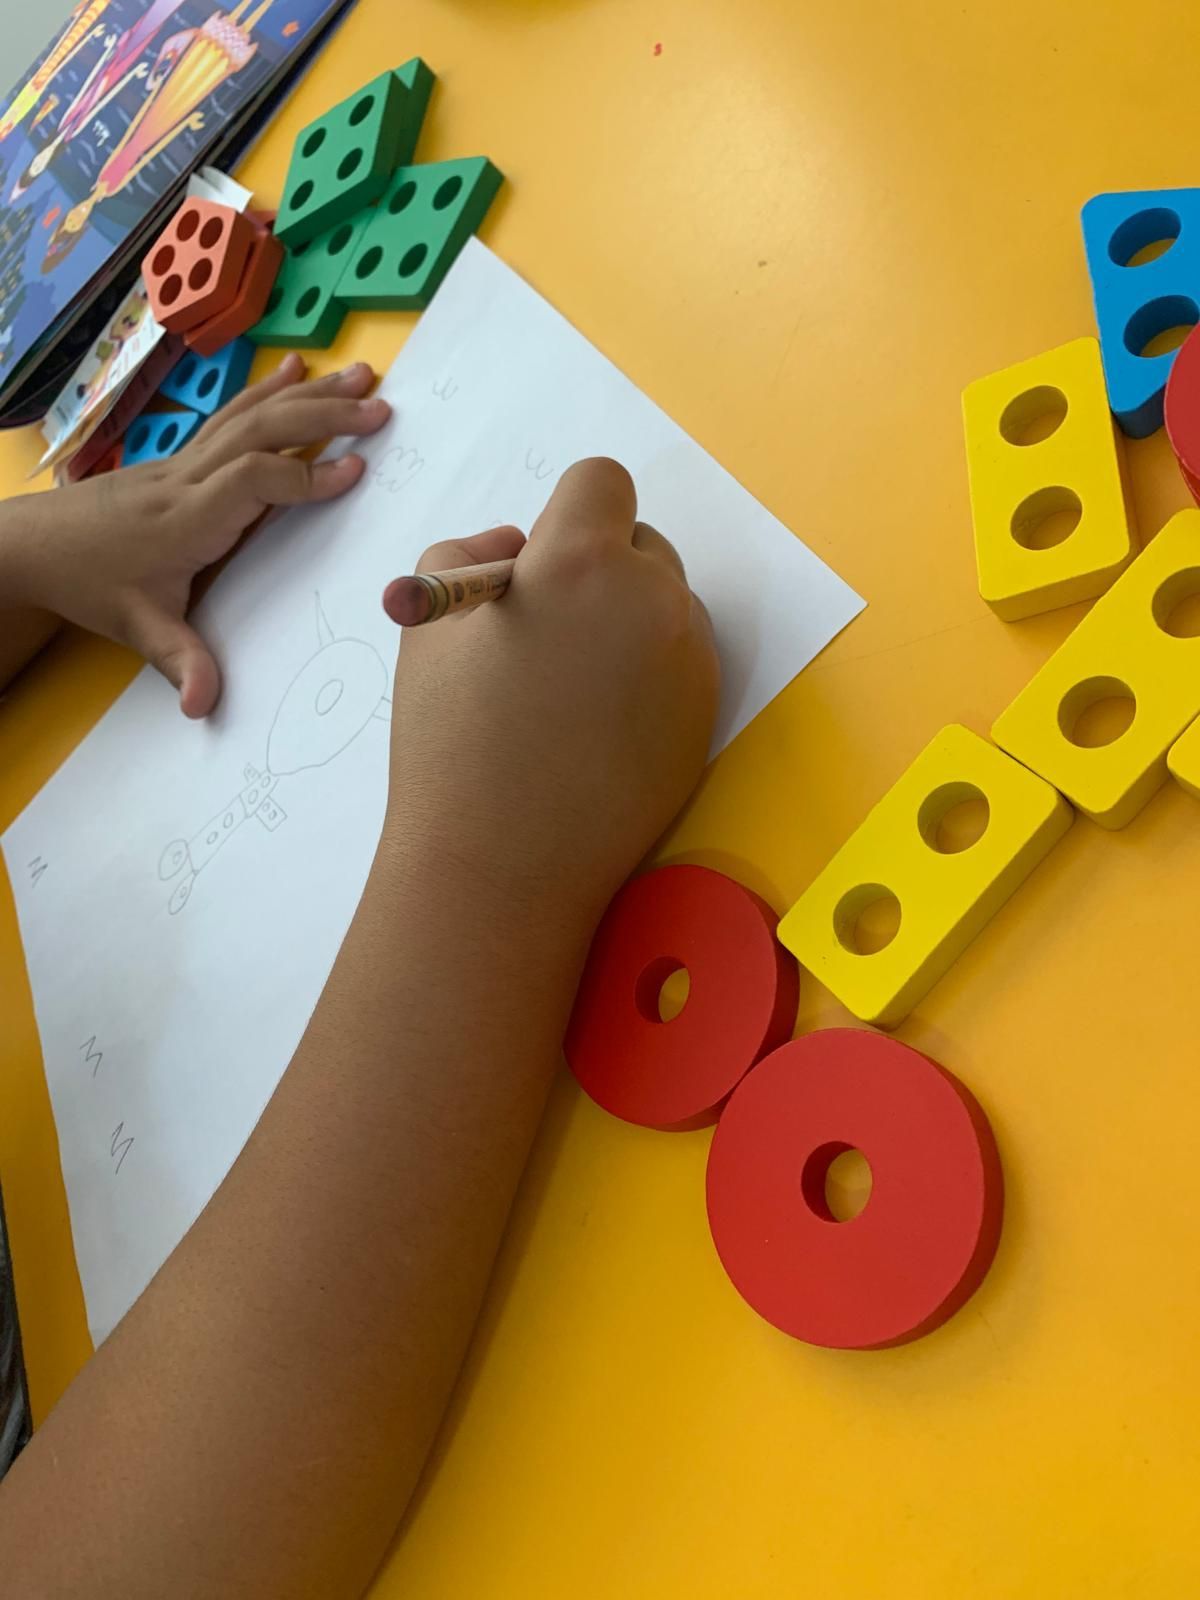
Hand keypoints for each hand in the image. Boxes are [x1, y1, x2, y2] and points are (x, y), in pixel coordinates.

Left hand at [0, 354, 390, 716]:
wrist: (34, 544)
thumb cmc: (90, 582)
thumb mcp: (136, 628)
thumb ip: (179, 661)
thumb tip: (203, 705)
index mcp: (189, 519)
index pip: (254, 481)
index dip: (306, 475)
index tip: (356, 470)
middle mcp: (191, 478)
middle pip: (262, 430)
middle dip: (324, 415)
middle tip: (380, 409)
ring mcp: (187, 461)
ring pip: (252, 414)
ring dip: (310, 393)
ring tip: (362, 375)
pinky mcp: (184, 457)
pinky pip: (233, 415)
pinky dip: (269, 389)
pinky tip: (297, 368)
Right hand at [383, 457, 718, 934]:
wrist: (502, 866)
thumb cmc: (451, 741)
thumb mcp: (429, 624)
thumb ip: (471, 553)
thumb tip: (520, 545)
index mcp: (581, 562)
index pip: (602, 482)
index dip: (568, 513)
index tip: (541, 561)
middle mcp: (653, 600)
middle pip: (642, 545)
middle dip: (601, 569)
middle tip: (549, 633)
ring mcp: (690, 661)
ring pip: (666, 607)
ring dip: (629, 622)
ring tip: (571, 692)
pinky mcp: (708, 716)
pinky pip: (681, 665)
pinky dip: (650, 677)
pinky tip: (600, 731)